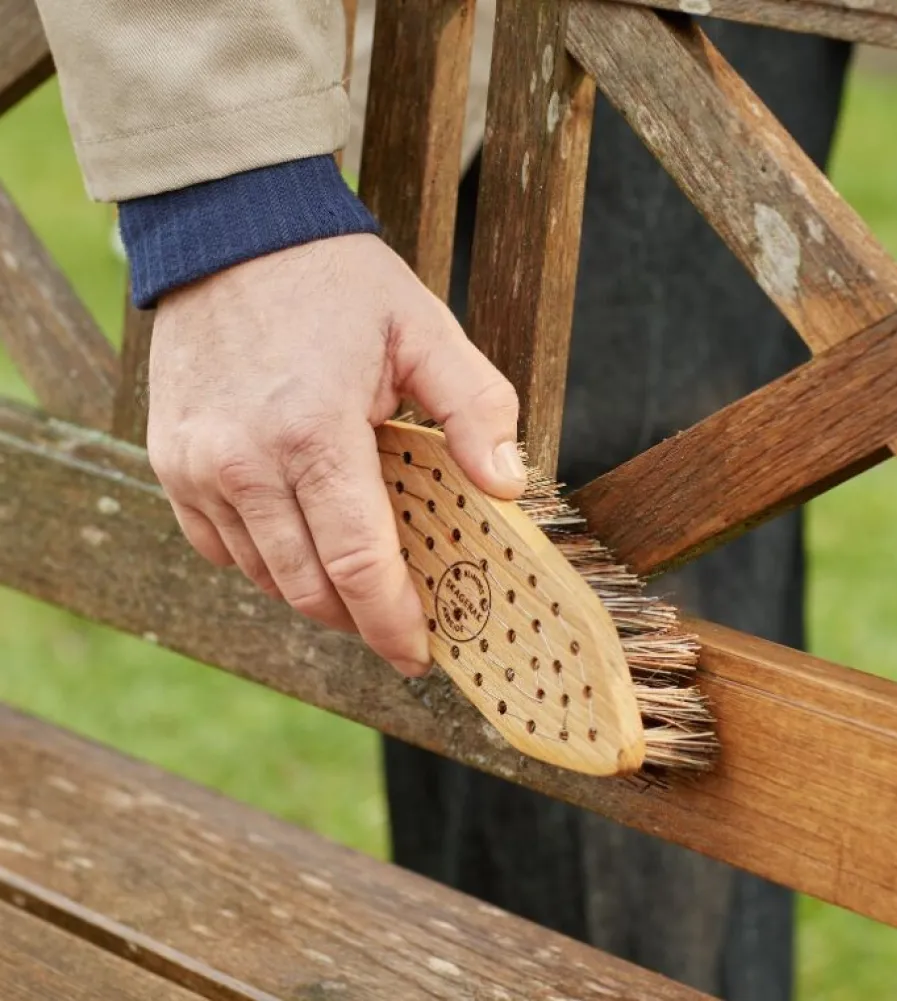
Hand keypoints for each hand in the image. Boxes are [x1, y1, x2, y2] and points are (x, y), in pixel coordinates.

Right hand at [146, 234, 525, 676]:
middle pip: (308, 586)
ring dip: (314, 594)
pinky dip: (265, 562)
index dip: (392, 622)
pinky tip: (299, 546)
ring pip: (262, 574)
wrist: (230, 233)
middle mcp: (245, 461)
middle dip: (358, 620)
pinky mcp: (171, 461)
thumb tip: (506, 487)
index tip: (418, 654)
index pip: (357, 562)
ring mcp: (198, 466)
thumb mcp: (424, 327)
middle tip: (398, 626)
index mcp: (316, 432)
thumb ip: (474, 407)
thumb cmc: (337, 283)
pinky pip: (217, 546)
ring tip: (357, 587)